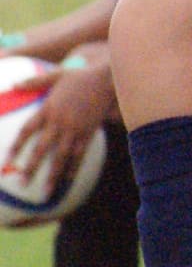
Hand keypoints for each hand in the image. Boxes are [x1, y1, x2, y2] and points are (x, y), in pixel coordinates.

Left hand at [8, 66, 110, 192]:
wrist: (107, 79)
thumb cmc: (81, 76)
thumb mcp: (56, 75)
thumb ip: (34, 81)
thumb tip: (12, 85)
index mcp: (49, 108)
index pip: (27, 130)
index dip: (16, 146)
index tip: (6, 160)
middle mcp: (60, 122)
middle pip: (42, 148)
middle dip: (31, 167)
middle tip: (22, 183)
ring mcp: (75, 129)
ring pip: (61, 156)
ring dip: (53, 175)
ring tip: (46, 192)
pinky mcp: (89, 133)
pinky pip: (80, 154)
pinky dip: (74, 168)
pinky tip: (68, 180)